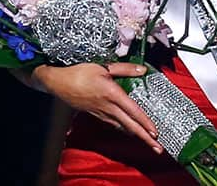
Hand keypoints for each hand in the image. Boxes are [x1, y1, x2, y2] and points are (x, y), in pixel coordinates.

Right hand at [32, 62, 162, 152]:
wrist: (59, 83)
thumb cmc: (79, 73)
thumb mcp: (103, 66)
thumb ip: (125, 69)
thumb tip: (142, 70)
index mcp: (112, 94)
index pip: (133, 111)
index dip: (145, 122)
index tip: (155, 132)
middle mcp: (108, 107)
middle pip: (130, 125)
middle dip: (145, 138)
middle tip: (157, 148)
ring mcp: (102, 113)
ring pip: (123, 127)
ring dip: (136, 135)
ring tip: (148, 142)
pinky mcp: (97, 114)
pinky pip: (115, 124)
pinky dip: (125, 129)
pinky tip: (130, 131)